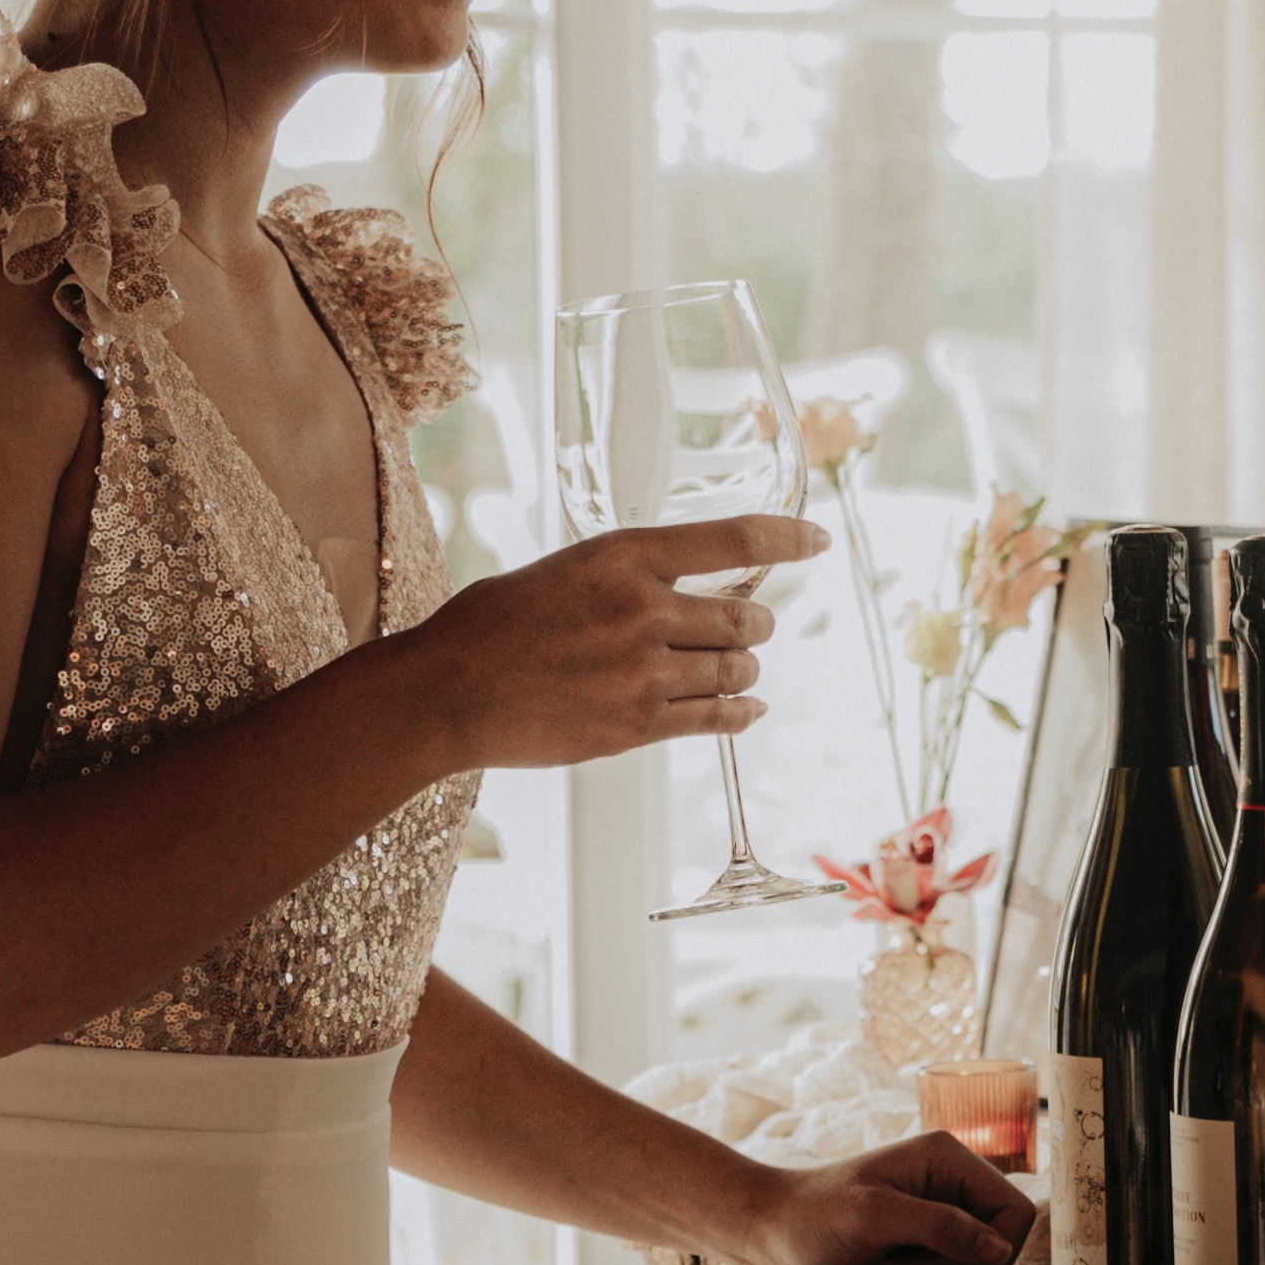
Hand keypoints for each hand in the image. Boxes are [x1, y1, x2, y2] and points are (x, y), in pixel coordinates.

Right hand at [401, 517, 826, 770]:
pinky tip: (748, 709)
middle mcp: (642, 610)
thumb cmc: (492, 626)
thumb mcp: (564, 571)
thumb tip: (683, 590)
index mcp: (622, 557)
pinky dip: (740, 713)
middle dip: (753, 624)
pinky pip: (716, 718)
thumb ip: (628, 577)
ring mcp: (643, 671)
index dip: (786, 539)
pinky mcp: (637, 724)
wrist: (447, 692)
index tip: (816, 541)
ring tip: (731, 667)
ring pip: (735, 669)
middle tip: (747, 627)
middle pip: (744, 617)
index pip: (731, 540)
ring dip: (742, 669)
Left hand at [730, 1133, 1034, 1264]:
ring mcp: (936, 1204)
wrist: (765, 1230)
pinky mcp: (920, 1230)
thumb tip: (1001, 1247)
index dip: (996, 1251)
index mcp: (947, 1156)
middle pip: (994, 1237)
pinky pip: (945, 1264)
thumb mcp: (877, 1218)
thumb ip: (943, 1227)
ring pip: (970, 1256)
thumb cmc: (811, 1216)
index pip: (1013, 1209)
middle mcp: (948, 1176)